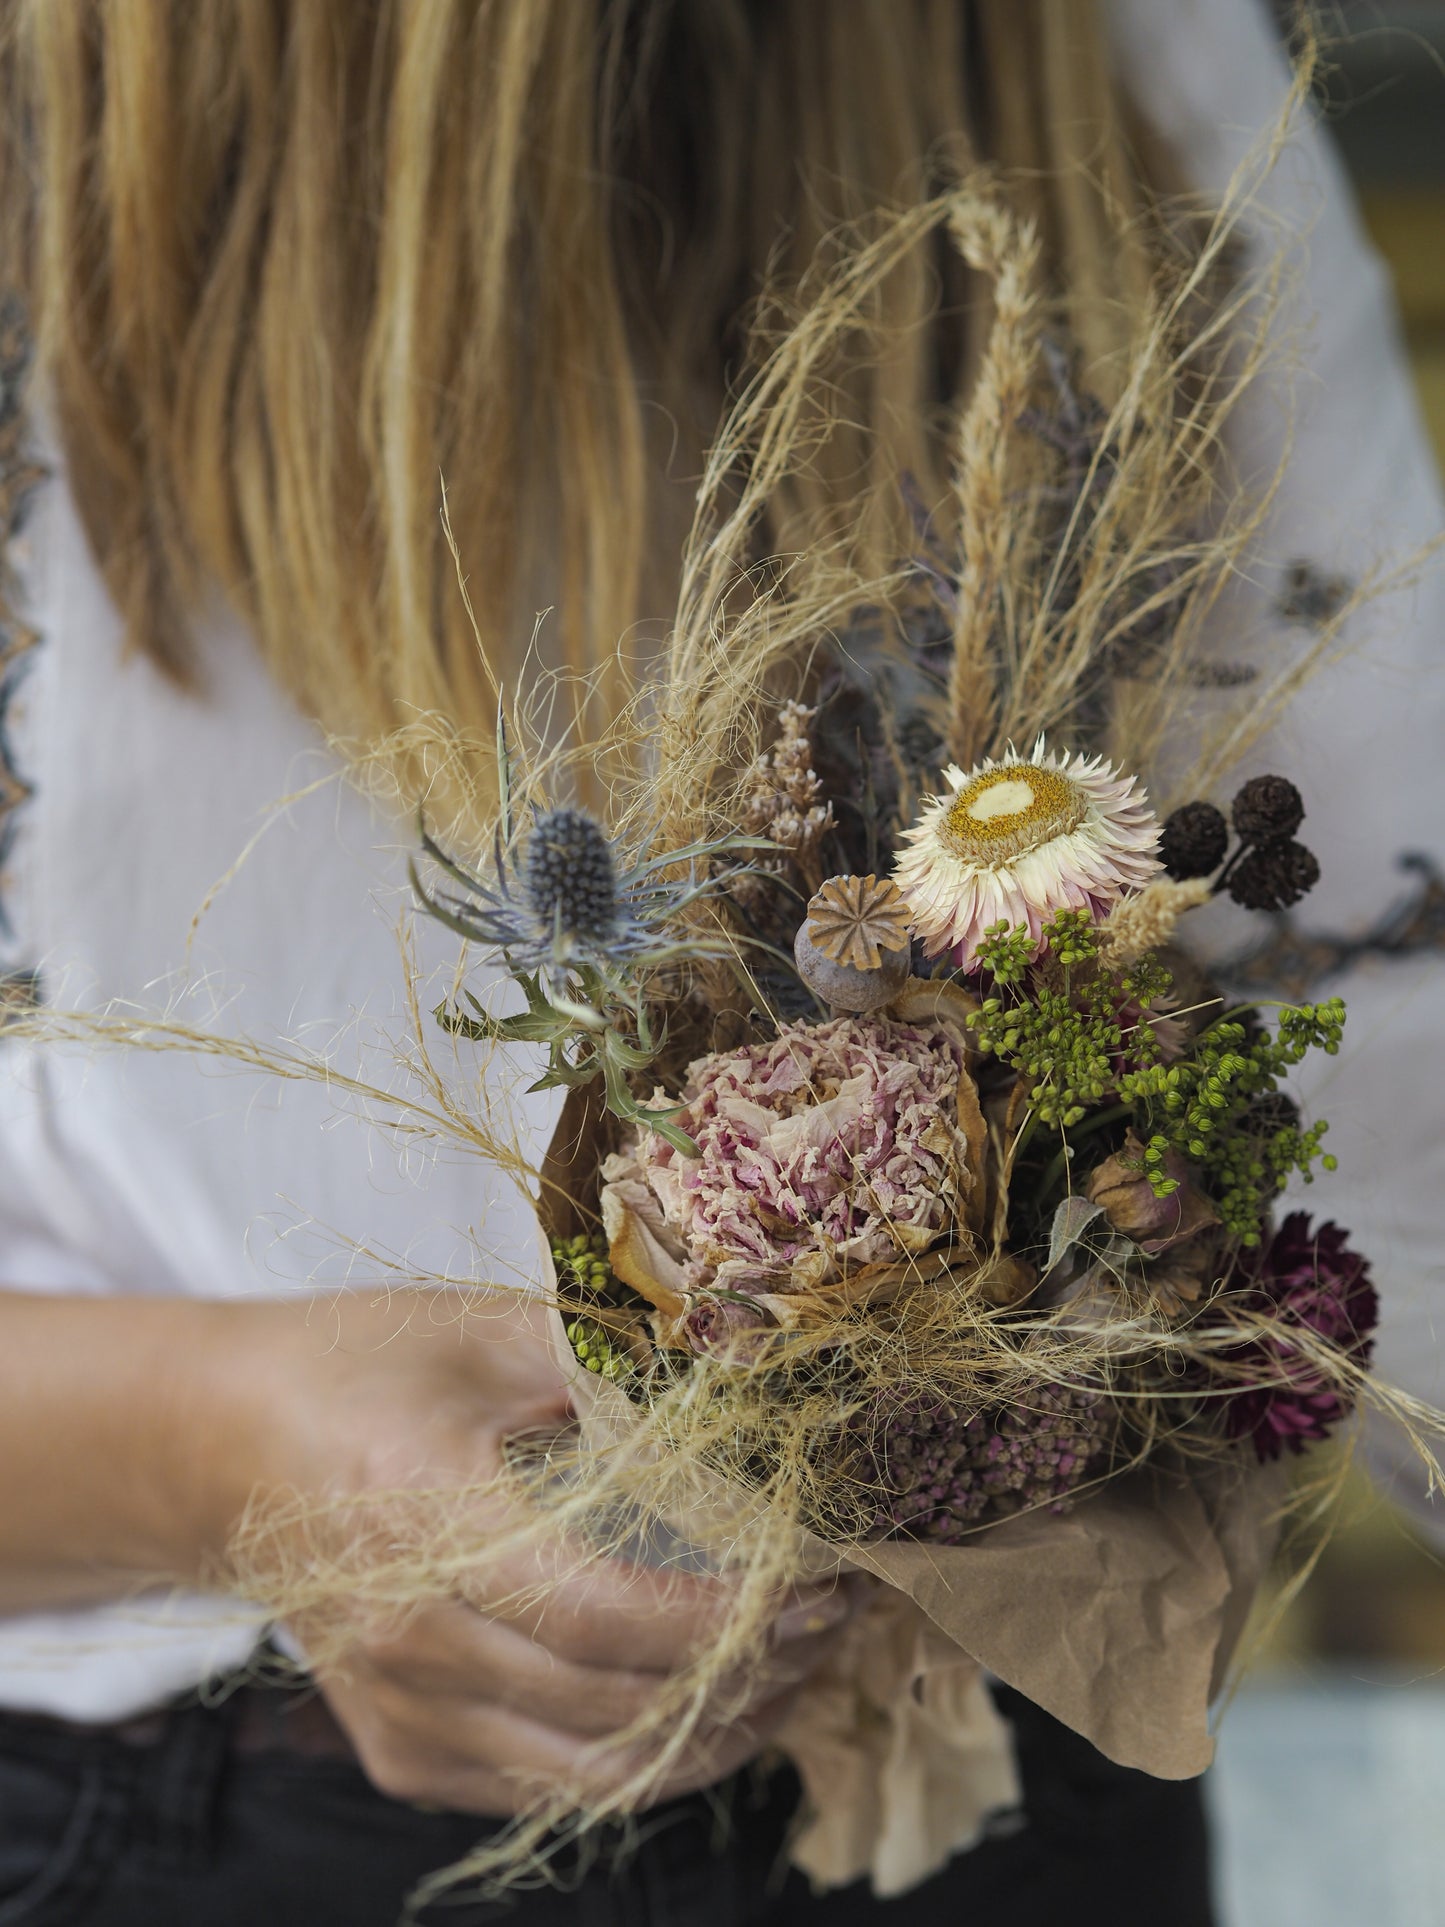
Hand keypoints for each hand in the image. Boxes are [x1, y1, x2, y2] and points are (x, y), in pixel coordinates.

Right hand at [208, 1287, 851, 1814]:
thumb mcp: (478, 1329)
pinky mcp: (400, 1749)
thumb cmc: (355, 1372)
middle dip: (749, 1678)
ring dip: (710, 1740)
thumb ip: (604, 1351)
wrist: (221, 1447)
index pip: (610, 1620)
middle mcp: (410, 1647)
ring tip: (793, 1679)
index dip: (729, 1617)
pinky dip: (636, 1764)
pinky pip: (541, 1789)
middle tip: (833, 1622)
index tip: (819, 1582)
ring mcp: (400, 1715)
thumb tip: (739, 1360)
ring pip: (590, 1780)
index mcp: (429, 1531)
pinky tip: (701, 1708)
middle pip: (615, 1713)